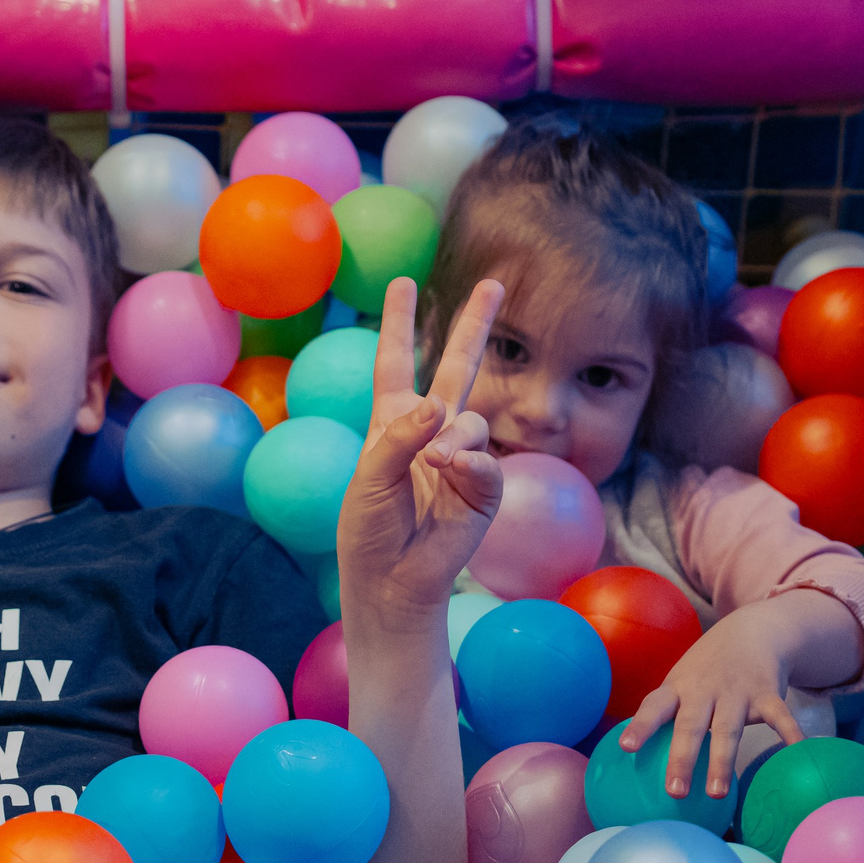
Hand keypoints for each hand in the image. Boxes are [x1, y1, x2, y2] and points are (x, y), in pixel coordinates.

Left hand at [334, 277, 507, 632]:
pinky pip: (485, 462)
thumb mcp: (369, 476)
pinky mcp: (483, 488)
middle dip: (475, 325)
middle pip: (456, 366)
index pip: (395, 362)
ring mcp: (460, 457)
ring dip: (454, 438)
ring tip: (436, 464)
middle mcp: (430, 432)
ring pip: (472, 419)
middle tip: (494, 282)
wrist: (391, 580)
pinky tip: (453, 475)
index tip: (404, 284)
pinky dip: (470, 466)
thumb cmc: (369, 528)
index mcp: (392, 422)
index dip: (399, 323)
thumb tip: (441, 407)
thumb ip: (400, 436)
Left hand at [620, 599, 810, 798]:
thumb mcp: (680, 682)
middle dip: (682, 758)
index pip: (654, 706)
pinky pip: (779, 717)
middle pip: (690, 726)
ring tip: (716, 792)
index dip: (640, 726)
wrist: (752, 630)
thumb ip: (666, 715)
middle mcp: (704, 690)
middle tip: (675, 791)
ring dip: (722, 760)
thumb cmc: (706, 669)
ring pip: (728, 729)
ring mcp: (736, 691)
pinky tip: (799, 754)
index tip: (627, 747)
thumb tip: (637, 759)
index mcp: (678, 688)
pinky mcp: (767, 692)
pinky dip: (791, 735)